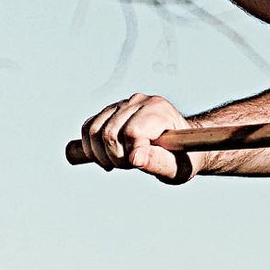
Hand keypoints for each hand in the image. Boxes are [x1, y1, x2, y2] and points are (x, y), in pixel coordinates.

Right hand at [78, 94, 193, 179]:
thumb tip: (135, 158)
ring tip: (120, 162)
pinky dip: (91, 148)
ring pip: (95, 131)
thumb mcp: (176, 167)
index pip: (132, 132)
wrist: (179, 148)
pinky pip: (88, 128)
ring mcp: (122, 104)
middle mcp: (140, 101)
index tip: (139, 164)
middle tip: (130, 166)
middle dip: (116, 158)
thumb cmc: (181, 159)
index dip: (131, 155)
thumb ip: (158, 162)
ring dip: (102, 155)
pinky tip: (106, 158)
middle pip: (110, 133)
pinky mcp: (109, 112)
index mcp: (159, 110)